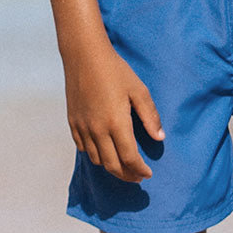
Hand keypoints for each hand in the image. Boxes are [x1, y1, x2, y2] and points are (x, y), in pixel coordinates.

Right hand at [63, 43, 164, 182]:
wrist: (84, 56)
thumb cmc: (115, 70)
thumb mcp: (138, 89)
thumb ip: (150, 116)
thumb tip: (160, 138)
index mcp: (116, 122)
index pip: (129, 158)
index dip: (140, 170)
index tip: (148, 174)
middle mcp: (98, 130)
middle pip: (112, 166)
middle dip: (127, 175)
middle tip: (137, 177)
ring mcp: (83, 128)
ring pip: (97, 160)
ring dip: (111, 167)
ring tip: (123, 165)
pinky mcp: (73, 123)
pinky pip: (83, 149)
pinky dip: (95, 155)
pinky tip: (104, 150)